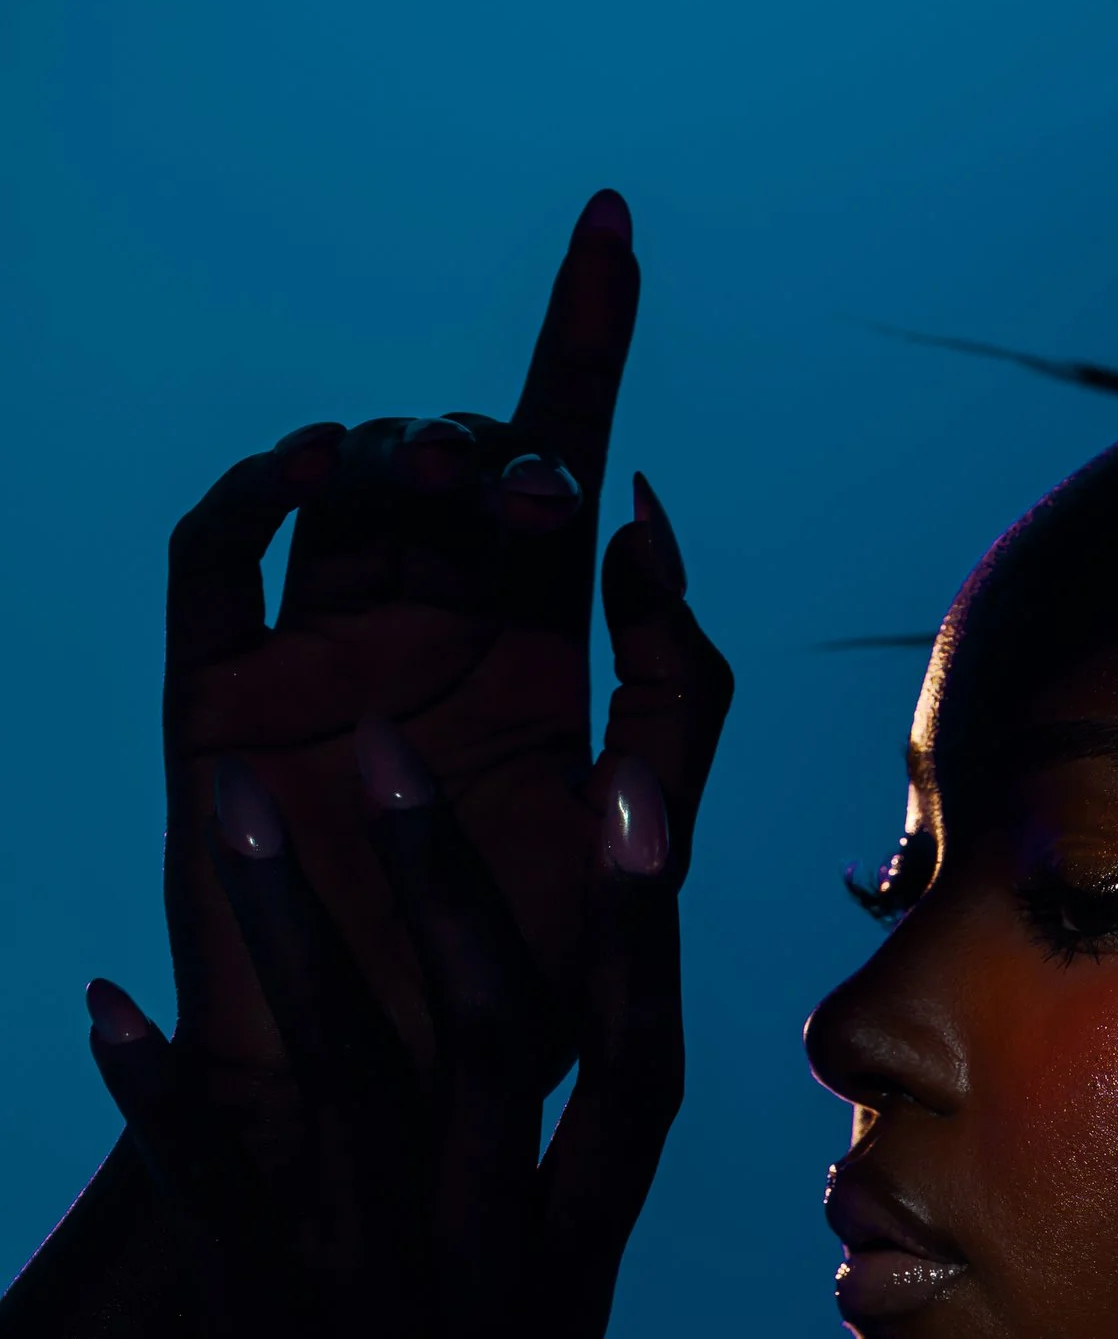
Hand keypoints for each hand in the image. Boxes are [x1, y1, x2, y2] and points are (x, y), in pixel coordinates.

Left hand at [89, 648, 716, 1338]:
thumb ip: (513, 1264)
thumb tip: (497, 1146)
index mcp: (569, 1288)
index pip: (631, 1074)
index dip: (631, 927)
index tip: (624, 785)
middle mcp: (504, 1289)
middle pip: (494, 1043)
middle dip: (439, 879)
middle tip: (374, 741)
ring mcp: (394, 1327)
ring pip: (352, 1087)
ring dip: (280, 936)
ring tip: (218, 812)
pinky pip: (216, 1198)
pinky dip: (158, 1095)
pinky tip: (101, 1003)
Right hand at [161, 194, 706, 1090]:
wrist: (385, 1114)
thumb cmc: (528, 1007)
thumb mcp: (645, 849)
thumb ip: (678, 695)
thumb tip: (647, 526)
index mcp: (538, 664)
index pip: (567, 471)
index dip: (587, 343)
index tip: (612, 223)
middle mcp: (429, 641)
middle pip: (455, 466)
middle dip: (495, 439)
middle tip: (526, 502)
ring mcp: (320, 658)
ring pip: (347, 490)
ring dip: (396, 450)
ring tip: (438, 484)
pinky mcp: (219, 697)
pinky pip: (218, 557)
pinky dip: (262, 489)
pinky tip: (323, 467)